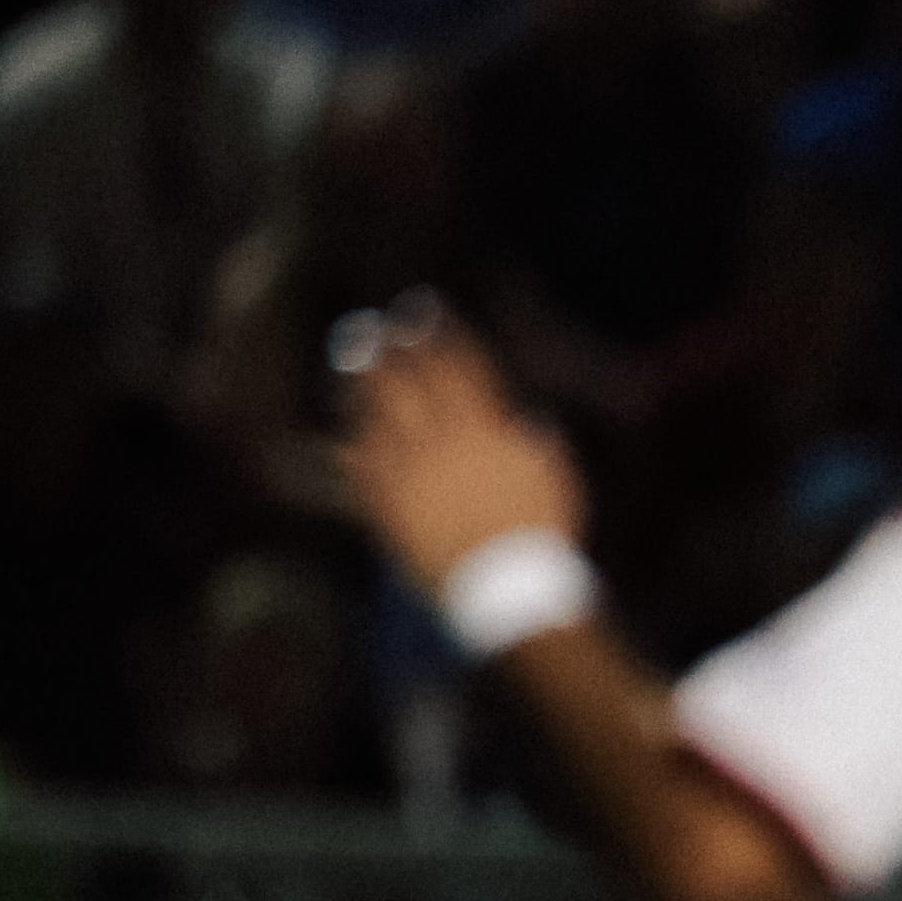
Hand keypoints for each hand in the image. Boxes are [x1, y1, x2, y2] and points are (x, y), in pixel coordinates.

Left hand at [332, 305, 586, 592]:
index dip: (442, 334)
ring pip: (378, 412)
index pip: (461, 366)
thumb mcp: (557, 483)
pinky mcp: (388, 501)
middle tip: (379, 328)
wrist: (506, 590)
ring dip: (364, 383)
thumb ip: (540, 448)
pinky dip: (352, 443)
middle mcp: (446, 440)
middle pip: (412, 379)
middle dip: (394, 348)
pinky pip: (361, 463)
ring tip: (353, 365)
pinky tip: (344, 434)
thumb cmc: (542, 539)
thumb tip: (531, 424)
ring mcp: (412, 469)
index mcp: (489, 429)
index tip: (428, 310)